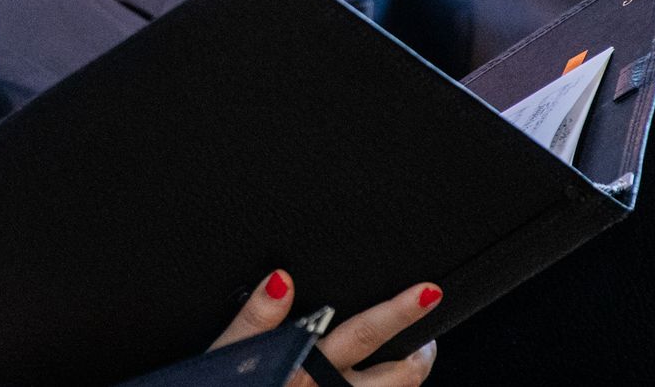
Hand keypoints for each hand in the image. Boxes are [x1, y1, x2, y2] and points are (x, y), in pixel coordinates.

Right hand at [209, 270, 438, 386]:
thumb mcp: (226, 354)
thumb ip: (255, 316)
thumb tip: (281, 278)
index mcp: (308, 367)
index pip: (366, 334)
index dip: (400, 312)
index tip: (428, 292)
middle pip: (395, 375)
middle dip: (420, 353)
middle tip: (428, 333)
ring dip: (408, 378)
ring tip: (416, 358)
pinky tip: (376, 386)